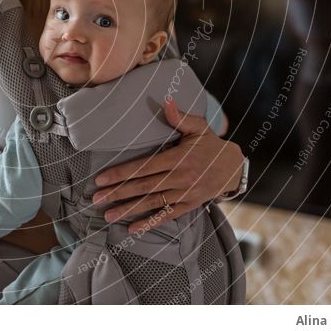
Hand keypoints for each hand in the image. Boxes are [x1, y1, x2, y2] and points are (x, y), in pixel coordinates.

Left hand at [91, 97, 244, 234]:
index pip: (144, 167)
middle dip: (118, 193)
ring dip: (129, 210)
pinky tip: (132, 229)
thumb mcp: (199, 127)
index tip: (101, 178)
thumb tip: (166, 101)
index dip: (121, 173)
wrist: (234, 168)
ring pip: (152, 203)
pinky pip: (167, 216)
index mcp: (179, 158)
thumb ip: (180, 117)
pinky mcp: (189, 206)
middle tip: (96, 199)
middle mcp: (181, 178)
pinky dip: (150, 223)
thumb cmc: (211, 145)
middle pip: (144, 187)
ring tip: (108, 215)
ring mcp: (185, 194)